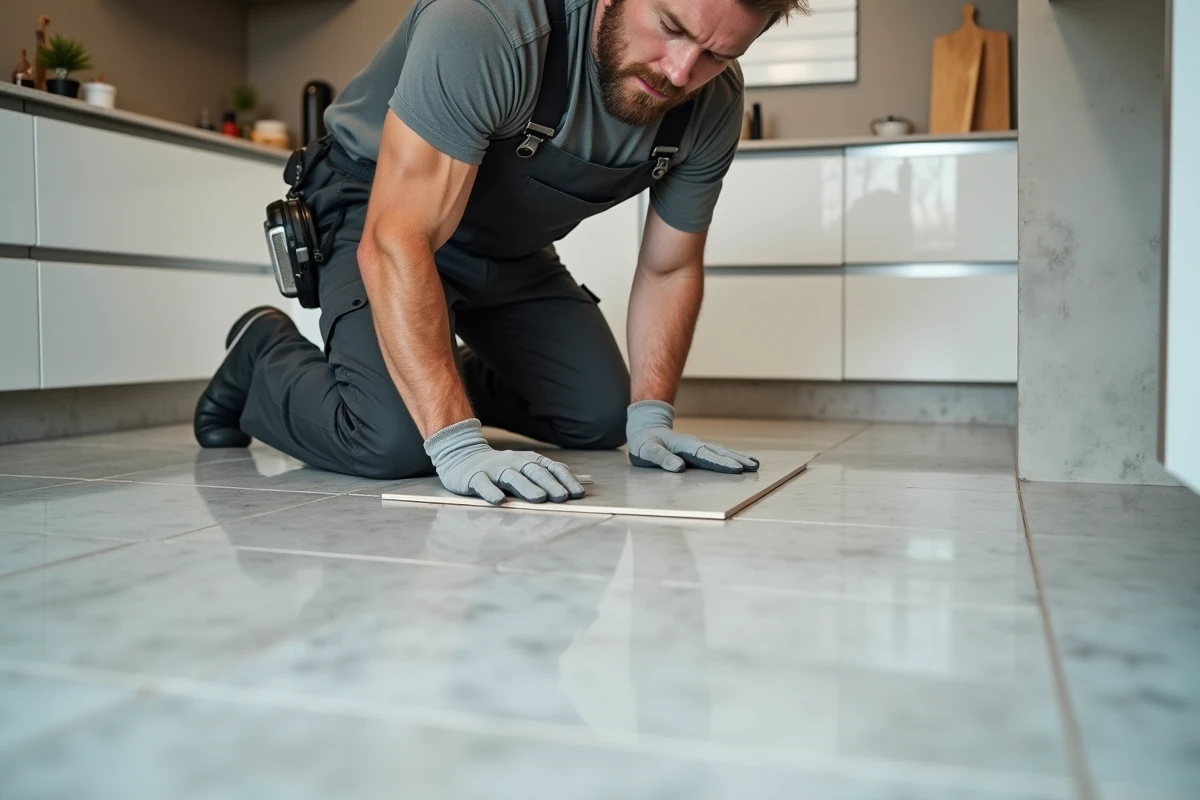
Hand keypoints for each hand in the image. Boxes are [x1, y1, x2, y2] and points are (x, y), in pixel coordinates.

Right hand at [423, 419, 584, 504]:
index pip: (551, 468)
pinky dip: (491, 491)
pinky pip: (483, 484)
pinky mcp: (474, 477)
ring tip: (539, 499)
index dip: (565, 480)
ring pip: (512, 477)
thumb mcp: (525, 466)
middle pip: (534, 472)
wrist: (462, 456)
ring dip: (526, 487)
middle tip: (563, 497)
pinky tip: (499, 501)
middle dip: (550, 484)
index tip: (578, 493)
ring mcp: (494, 469)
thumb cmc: (500, 467)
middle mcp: (513, 462)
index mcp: (528, 460)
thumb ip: (548, 473)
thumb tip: (577, 479)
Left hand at [625, 400, 759, 473]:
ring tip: (754, 464)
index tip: (736, 469)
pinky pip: (717, 452)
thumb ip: (662, 458)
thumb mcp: (648, 450)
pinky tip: (741, 461)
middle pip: (718, 452)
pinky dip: (731, 456)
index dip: (720, 463)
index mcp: (684, 446)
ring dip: (737, 458)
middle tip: (753, 467)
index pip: (705, 455)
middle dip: (736, 460)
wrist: (646, 428)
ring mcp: (697, 446)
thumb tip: (680, 468)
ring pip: (721, 451)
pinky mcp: (698, 449)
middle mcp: (694, 444)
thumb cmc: (645, 442)